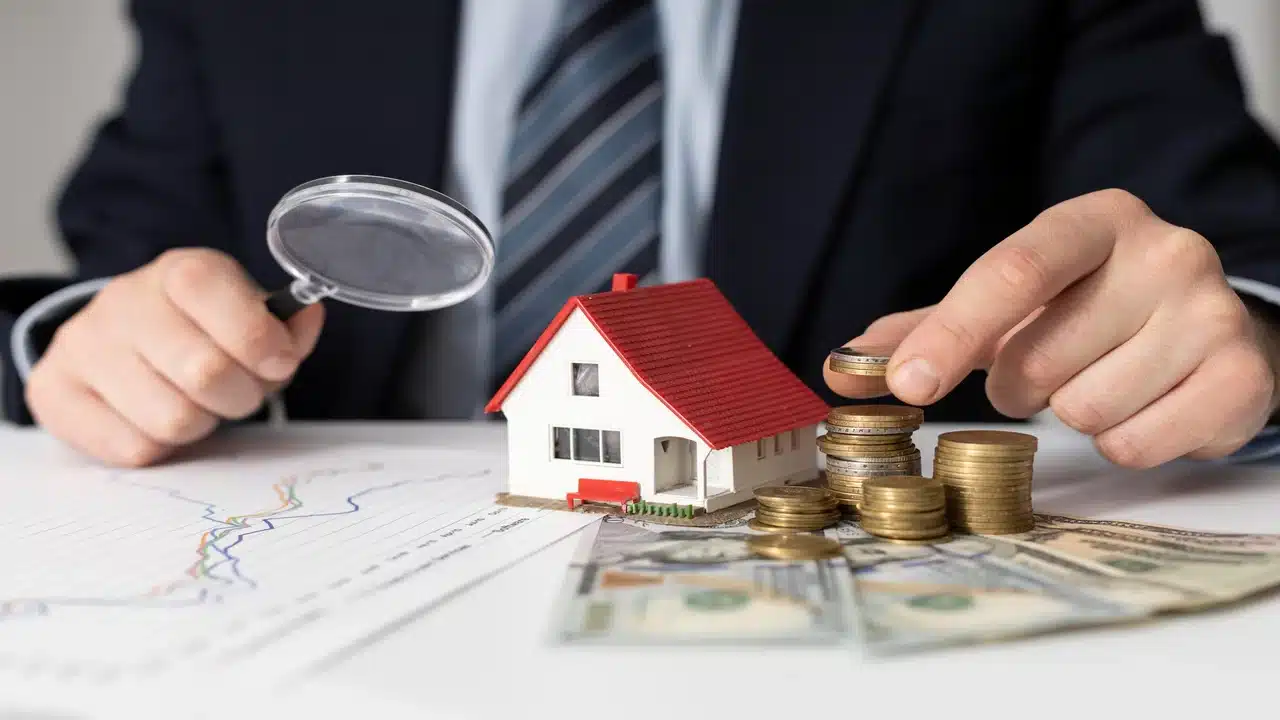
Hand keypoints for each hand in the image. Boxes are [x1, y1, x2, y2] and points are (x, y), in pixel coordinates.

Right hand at [26, 248, 324, 466]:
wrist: (119, 338)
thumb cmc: (200, 331)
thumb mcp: (248, 316)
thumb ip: (285, 327)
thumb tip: (308, 318)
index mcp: (182, 272)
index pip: (230, 307)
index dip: (264, 346)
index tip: (277, 362)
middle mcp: (125, 301)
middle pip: (208, 374)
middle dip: (241, 397)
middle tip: (238, 392)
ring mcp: (83, 345)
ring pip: (173, 420)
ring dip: (200, 424)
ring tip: (194, 402)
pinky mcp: (54, 391)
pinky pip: (133, 449)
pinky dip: (160, 446)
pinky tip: (155, 417)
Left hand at [825, 189, 1279, 467]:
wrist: (1211, 329)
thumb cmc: (1089, 312)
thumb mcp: (1012, 304)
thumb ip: (926, 329)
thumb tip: (840, 366)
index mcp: (1095, 220)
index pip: (1010, 272)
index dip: (949, 334)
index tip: (905, 384)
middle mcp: (1164, 251)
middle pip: (1036, 359)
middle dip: (1021, 385)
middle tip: (1049, 370)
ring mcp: (1211, 311)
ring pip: (1084, 408)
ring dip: (1073, 413)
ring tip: (1103, 381)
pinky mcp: (1242, 376)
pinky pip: (1135, 444)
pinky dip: (1123, 442)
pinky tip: (1144, 406)